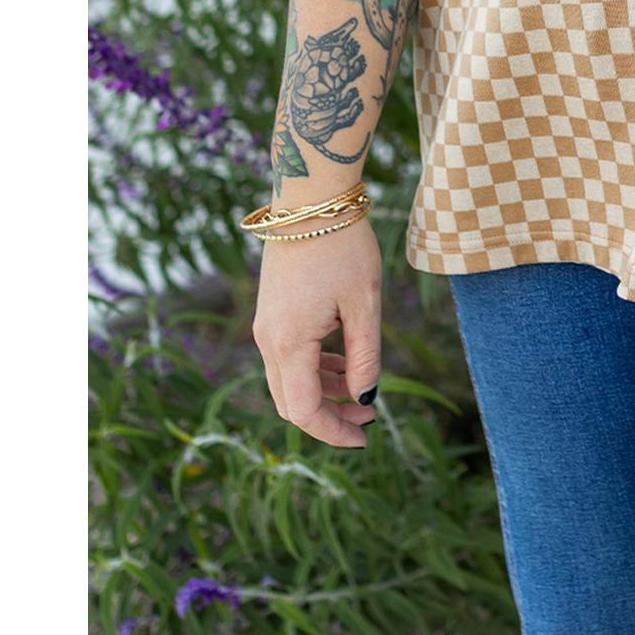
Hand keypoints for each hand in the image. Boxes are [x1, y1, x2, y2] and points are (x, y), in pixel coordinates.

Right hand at [251, 216, 383, 448]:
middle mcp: (268, 339)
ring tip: (363, 392)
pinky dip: (315, 368)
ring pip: (289, 379)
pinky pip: (289, 356)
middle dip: (328, 416)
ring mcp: (266, 325)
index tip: (365, 437)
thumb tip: (365, 398)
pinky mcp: (272, 311)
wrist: (312, 198)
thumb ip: (364, 356)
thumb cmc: (343, 246)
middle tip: (368, 418)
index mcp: (288, 342)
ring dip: (323, 392)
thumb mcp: (364, 303)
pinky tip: (344, 363)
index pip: (303, 410)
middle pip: (290, 402)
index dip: (332, 432)